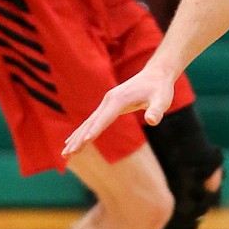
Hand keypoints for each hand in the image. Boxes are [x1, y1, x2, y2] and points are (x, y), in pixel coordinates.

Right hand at [62, 60, 176, 156]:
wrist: (156, 74)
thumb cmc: (160, 88)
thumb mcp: (163, 99)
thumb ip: (157, 110)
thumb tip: (153, 120)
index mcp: (119, 99)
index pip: (105, 118)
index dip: (96, 130)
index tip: (85, 142)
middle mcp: (109, 100)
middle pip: (91, 122)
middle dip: (79, 138)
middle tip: (68, 154)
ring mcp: (107, 102)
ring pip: (88, 122)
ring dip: (76, 137)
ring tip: (65, 153)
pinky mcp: (108, 105)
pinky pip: (92, 120)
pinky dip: (82, 131)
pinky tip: (72, 141)